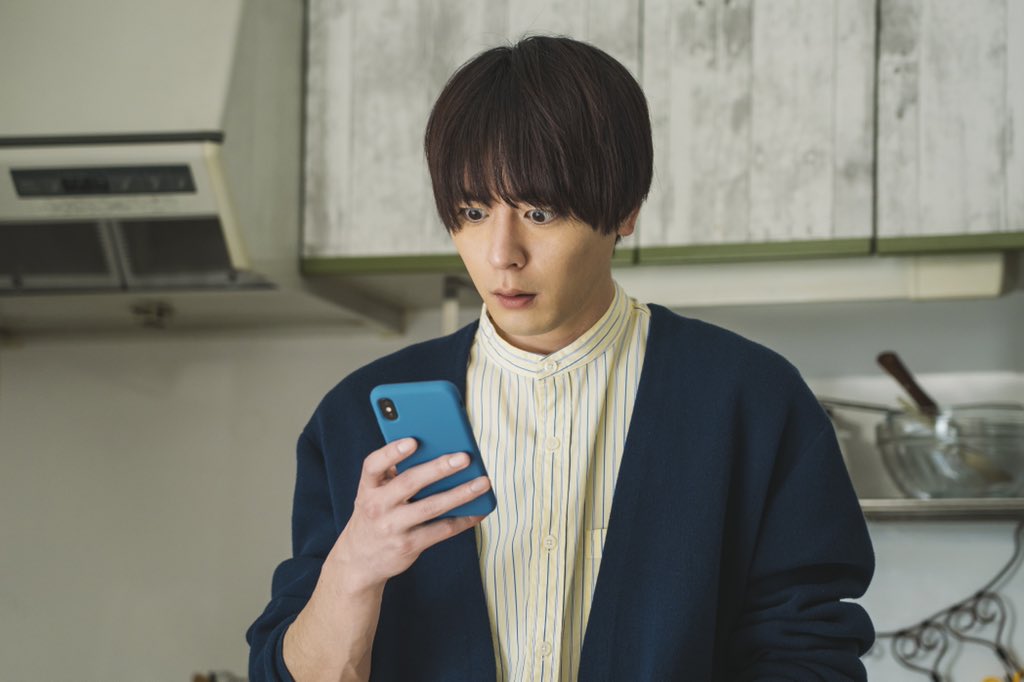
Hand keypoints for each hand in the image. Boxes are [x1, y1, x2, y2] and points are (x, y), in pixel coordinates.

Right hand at [327, 437, 490, 594]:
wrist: (360, 561)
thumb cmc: (375, 515)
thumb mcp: (374, 494)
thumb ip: (394, 474)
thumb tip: (434, 451)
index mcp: (368, 488)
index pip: (374, 465)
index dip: (392, 452)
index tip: (413, 440)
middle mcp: (377, 507)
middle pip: (409, 483)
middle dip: (439, 468)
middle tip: (464, 457)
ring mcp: (393, 528)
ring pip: (431, 507)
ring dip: (460, 494)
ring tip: (482, 483)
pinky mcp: (408, 546)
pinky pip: (441, 530)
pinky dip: (463, 520)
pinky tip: (479, 510)